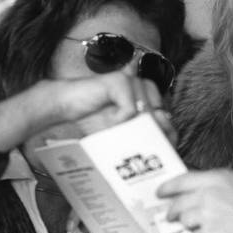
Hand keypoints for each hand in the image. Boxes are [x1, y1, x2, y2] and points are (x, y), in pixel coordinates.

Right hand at [0, 72, 176, 151]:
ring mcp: (133, 81)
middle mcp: (144, 86)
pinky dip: (117, 121)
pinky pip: (129, 110)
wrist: (64, 107)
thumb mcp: (124, 132)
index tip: (149, 151)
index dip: (163, 138)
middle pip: (160, 119)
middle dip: (146, 136)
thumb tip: (166, 136)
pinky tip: (107, 120)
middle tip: (127, 142)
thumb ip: (145, 134)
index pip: (168, 120)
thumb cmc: (94, 120)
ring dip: (129, 129)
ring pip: (146, 115)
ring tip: (114, 129)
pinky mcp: (120, 81)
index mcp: (149, 96)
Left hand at [156, 169, 232, 232]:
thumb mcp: (232, 180)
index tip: (161, 191)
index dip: (167, 187)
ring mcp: (206, 215)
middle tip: (171, 214)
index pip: (181, 180)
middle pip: (178, 203)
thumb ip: (211, 181)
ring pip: (185, 220)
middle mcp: (207, 195)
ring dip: (187, 224)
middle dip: (172, 211)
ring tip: (196, 224)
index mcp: (214, 178)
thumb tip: (193, 186)